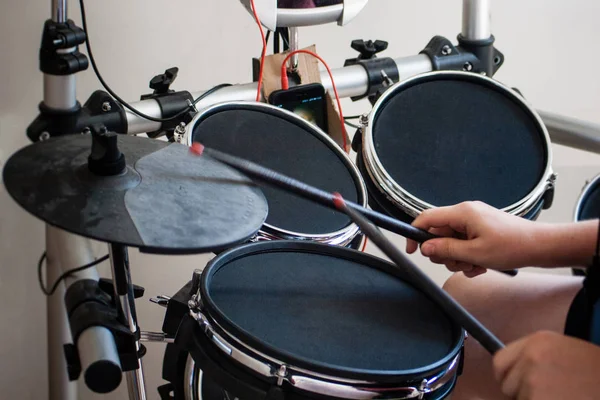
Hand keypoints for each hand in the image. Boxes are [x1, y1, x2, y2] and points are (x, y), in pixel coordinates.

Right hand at [406, 201, 537, 276]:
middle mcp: (466, 213)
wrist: (541, 246)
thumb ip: (446, 249)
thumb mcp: (475, 253)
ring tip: (475, 266)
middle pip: (438, 233)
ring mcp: (474, 221)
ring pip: (451, 241)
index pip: (426, 218)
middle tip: (458, 264)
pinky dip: (468, 256)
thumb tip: (425, 248)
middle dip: (445, 253)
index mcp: (462, 213)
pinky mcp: (481, 229)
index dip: (415, 234)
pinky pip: (464, 243)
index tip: (412, 251)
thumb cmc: (513, 246)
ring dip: (458, 258)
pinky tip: (481, 265)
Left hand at [493, 331, 599, 399]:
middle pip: (507, 385)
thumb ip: (532, 355)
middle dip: (520, 393)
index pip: (499, 362)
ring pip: (519, 399)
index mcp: (536, 342)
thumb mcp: (561, 348)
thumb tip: (511, 371)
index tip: (514, 383)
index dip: (506, 376)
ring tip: (559, 396)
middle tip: (544, 393)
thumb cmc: (593, 368)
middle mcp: (531, 358)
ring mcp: (534, 382)